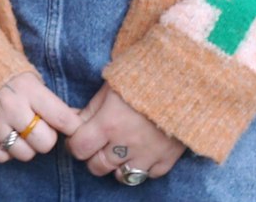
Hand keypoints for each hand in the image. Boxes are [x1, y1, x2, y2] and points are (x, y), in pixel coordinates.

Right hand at [0, 72, 82, 163]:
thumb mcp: (26, 75)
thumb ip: (47, 99)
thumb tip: (74, 120)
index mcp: (28, 88)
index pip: (64, 119)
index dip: (71, 126)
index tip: (68, 125)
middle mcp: (12, 107)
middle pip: (45, 143)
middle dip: (44, 137)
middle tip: (35, 126)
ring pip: (25, 154)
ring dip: (24, 145)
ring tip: (15, 129)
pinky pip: (1, 157)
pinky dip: (4, 150)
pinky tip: (0, 134)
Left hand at [67, 84, 184, 182]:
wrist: (184, 79)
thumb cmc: (142, 78)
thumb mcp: (109, 88)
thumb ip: (90, 109)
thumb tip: (72, 122)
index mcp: (108, 124)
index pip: (79, 149)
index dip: (75, 145)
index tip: (78, 139)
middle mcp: (126, 144)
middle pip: (97, 166)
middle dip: (93, 157)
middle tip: (98, 145)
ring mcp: (148, 154)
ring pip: (122, 176)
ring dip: (116, 166)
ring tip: (119, 151)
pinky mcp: (168, 158)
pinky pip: (150, 175)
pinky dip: (144, 168)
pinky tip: (142, 153)